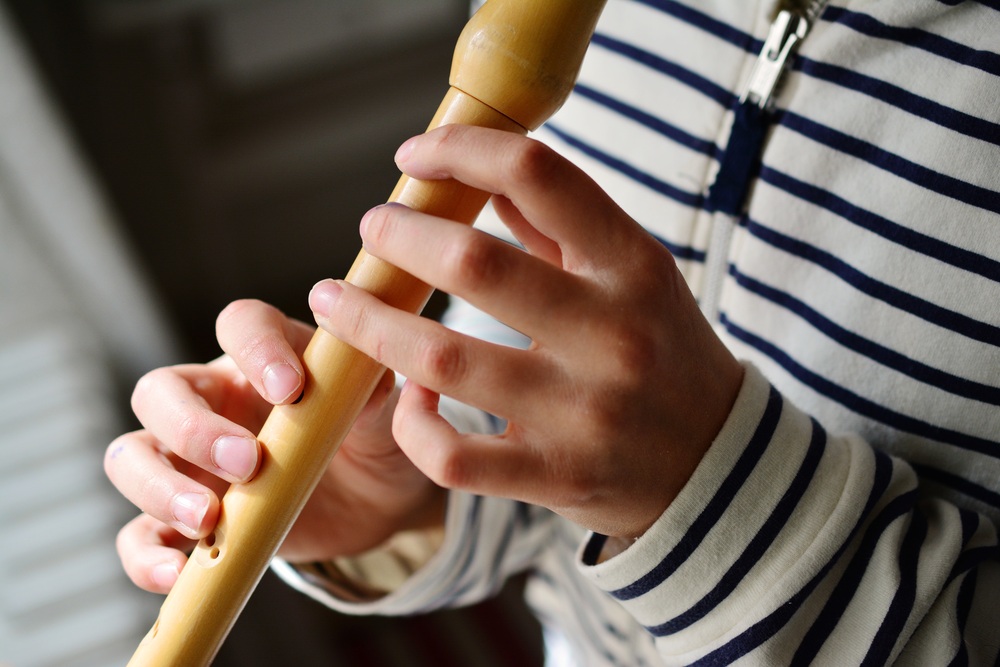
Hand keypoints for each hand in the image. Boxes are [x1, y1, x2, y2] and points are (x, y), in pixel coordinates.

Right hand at [105, 300, 444, 592]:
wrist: (374, 501)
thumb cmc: (371, 437)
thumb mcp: (381, 412)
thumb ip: (368, 392)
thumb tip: (366, 374)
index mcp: (262, 358)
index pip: (240, 325)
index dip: (256, 348)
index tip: (291, 389)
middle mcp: (213, 401)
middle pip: (160, 392)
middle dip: (193, 428)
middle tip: (247, 463)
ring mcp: (190, 461)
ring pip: (131, 458)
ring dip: (158, 487)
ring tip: (206, 520)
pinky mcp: (185, 520)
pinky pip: (139, 535)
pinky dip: (145, 554)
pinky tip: (175, 573)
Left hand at [308, 125, 743, 539]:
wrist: (715, 466)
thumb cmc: (661, 353)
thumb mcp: (633, 275)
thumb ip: (560, 224)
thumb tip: (478, 172)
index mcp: (632, 267)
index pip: (539, 175)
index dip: (462, 151)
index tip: (417, 155)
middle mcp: (611, 335)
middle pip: (472, 264)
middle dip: (398, 237)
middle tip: (372, 230)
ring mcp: (582, 412)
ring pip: (441, 360)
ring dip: (371, 324)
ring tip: (340, 303)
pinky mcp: (554, 476)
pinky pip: (450, 455)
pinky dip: (412, 423)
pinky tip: (411, 399)